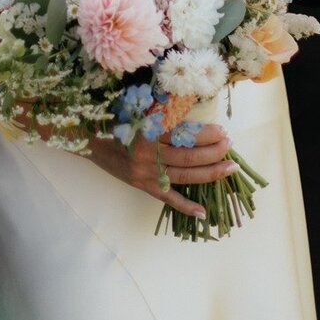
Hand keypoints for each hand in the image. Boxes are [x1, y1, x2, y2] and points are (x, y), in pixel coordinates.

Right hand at [87, 124, 234, 219]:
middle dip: (214, 152)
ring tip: (229, 169)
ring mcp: (146, 174)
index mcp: (148, 132)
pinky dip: (185, 206)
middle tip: (230, 146)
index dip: (206, 134)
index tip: (221, 130)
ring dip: (209, 173)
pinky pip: (167, 198)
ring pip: (184, 176)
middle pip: (188, 156)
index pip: (184, 134)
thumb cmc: (115, 120)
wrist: (90, 140)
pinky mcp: (143, 186)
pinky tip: (203, 212)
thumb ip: (161, 112)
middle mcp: (148, 155)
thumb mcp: (136, 110)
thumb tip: (189, 108)